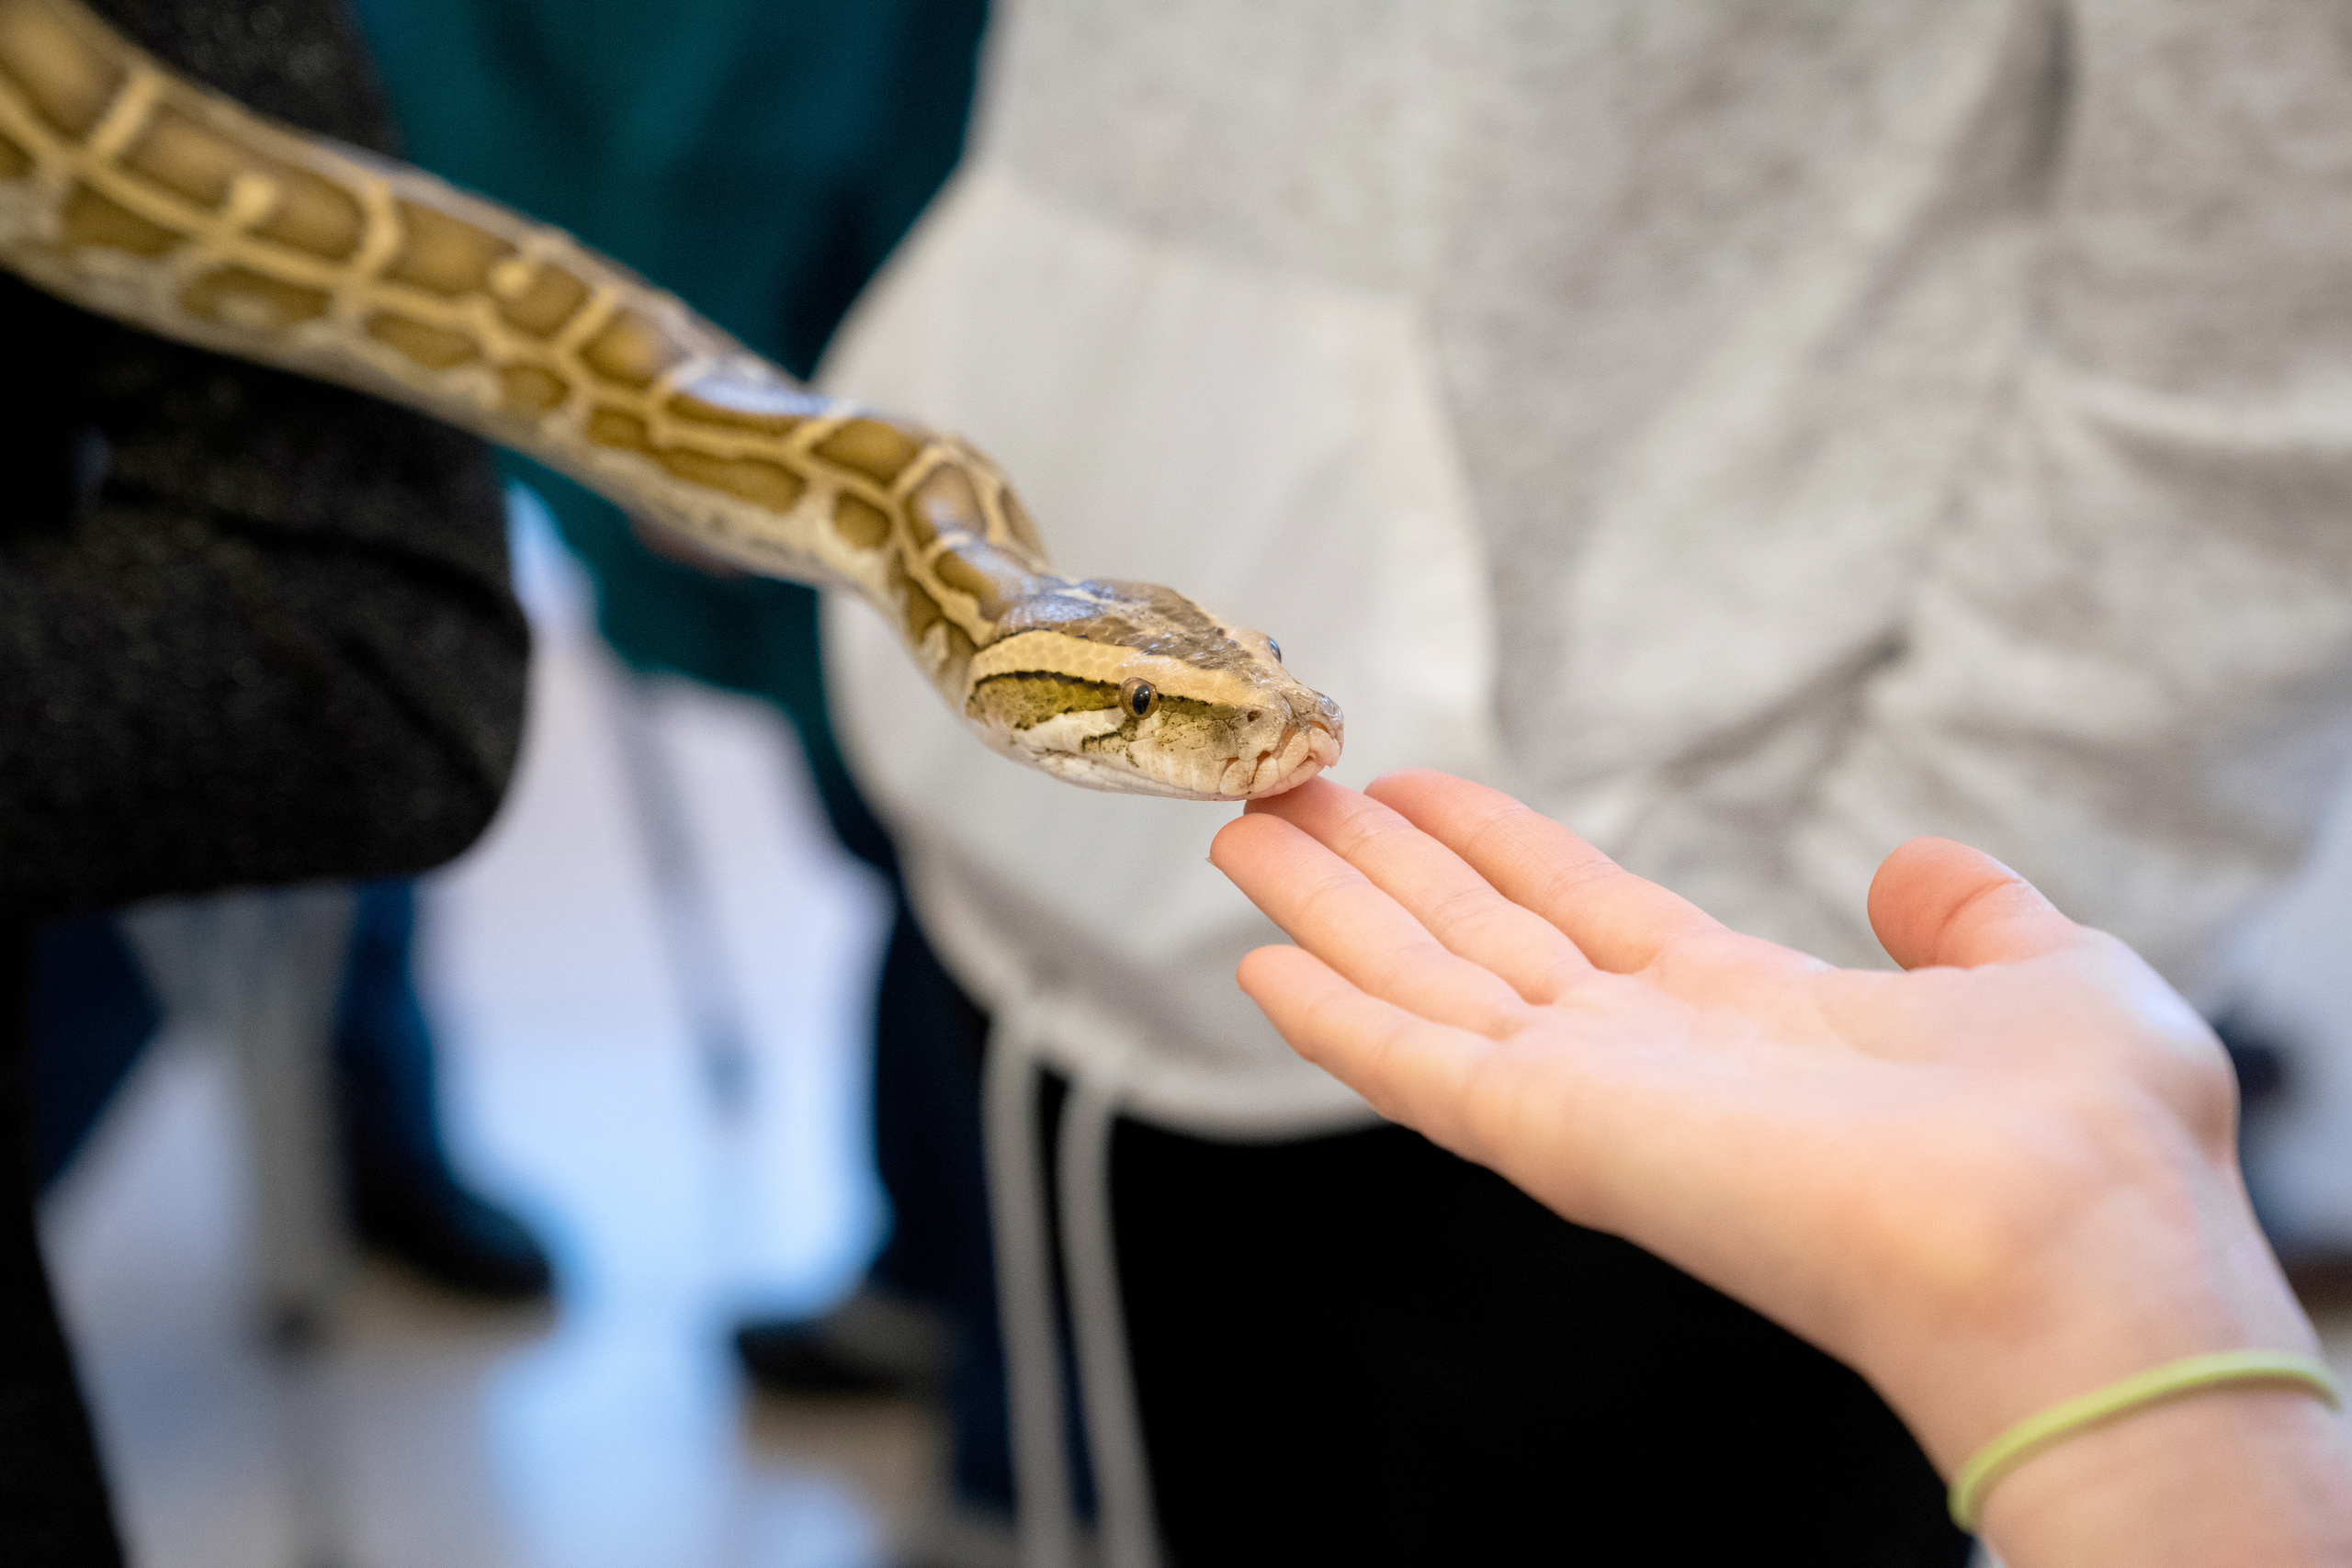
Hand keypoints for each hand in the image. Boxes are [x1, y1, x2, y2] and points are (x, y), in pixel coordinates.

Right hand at [1212, 771, 2351, 1563]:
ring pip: (1423, 984)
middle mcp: (1651, 1058)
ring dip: (1327, 911)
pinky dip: (1333, 1017)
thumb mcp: (2043, 970)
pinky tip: (1260, 962)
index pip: (1583, 912)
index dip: (1492, 844)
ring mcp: (1592, 1098)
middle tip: (1282, 787)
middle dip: (1376, 866)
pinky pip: (1414, 1067)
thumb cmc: (2084, 1133)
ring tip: (1240, 830)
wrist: (2071, 1244)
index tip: (1411, 782)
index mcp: (1749, 1015)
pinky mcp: (1552, 1136)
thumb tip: (1918, 870)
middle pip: (1475, 941)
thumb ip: (1968, 915)